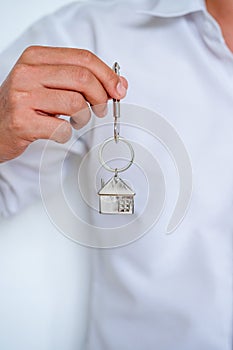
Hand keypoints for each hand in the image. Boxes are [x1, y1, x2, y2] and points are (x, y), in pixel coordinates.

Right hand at [0, 46, 127, 161]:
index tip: (118, 89)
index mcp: (36, 57)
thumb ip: (79, 79)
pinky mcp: (23, 122)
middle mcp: (28, 73)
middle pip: (83, 78)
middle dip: (101, 97)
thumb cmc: (25, 104)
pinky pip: (62, 128)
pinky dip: (68, 134)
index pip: (83, 58)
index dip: (107, 75)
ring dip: (84, 117)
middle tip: (100, 108)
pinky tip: (59, 131)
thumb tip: (117, 84)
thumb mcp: (48, 82)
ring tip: (75, 120)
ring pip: (76, 103)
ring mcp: (24, 97)